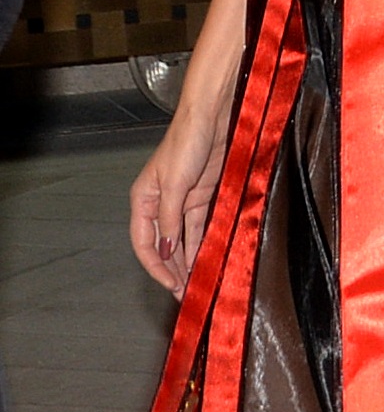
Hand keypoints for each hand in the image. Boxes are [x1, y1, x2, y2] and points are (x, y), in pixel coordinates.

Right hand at [129, 122, 221, 295]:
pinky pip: (198, 227)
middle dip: (172, 270)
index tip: (170, 284)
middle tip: (184, 293)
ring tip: (194, 283)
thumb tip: (166, 250)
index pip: (145, 243)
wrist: (211, 118)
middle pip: (163, 245)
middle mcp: (160, 204)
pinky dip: (200, 244)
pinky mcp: (202, 196)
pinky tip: (205, 259)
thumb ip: (171, 219)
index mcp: (144, 201)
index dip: (156, 266)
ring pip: (181, 239)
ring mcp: (182, 201)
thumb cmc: (186, 143)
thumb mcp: (176, 185)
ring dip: (186, 261)